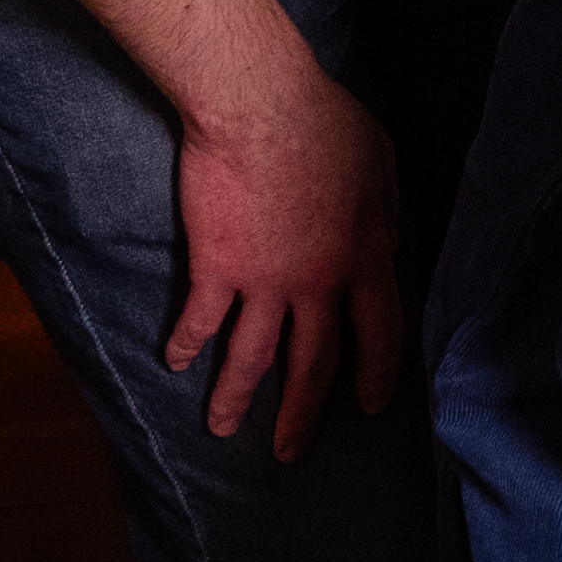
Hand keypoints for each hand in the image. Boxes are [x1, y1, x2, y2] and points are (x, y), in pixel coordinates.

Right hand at [164, 55, 400, 462]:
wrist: (262, 108)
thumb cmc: (328, 123)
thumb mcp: (382, 165)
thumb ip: (385, 213)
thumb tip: (387, 243)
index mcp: (368, 255)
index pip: (380, 331)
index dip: (377, 373)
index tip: (371, 407)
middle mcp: (319, 282)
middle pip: (315, 363)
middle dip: (302, 413)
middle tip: (291, 453)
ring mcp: (265, 281)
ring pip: (251, 357)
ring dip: (234, 398)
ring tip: (222, 430)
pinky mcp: (216, 269)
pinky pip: (199, 321)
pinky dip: (185, 345)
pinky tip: (174, 363)